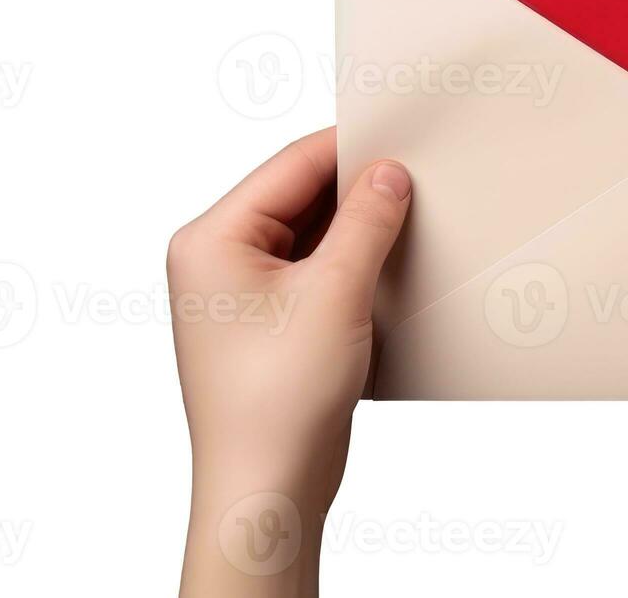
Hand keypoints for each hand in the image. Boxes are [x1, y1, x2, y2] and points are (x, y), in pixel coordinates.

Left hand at [168, 128, 410, 595]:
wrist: (266, 487)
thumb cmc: (276, 401)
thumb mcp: (334, 293)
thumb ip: (365, 223)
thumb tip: (388, 175)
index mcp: (210, 239)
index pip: (289, 167)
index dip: (349, 150)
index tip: (404, 140)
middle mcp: (215, 260)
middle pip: (298, 198)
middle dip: (357, 192)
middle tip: (417, 182)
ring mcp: (239, 295)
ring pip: (309, 236)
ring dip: (357, 232)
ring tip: (408, 225)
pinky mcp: (267, 325)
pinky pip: (313, 272)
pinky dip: (350, 266)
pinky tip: (388, 267)